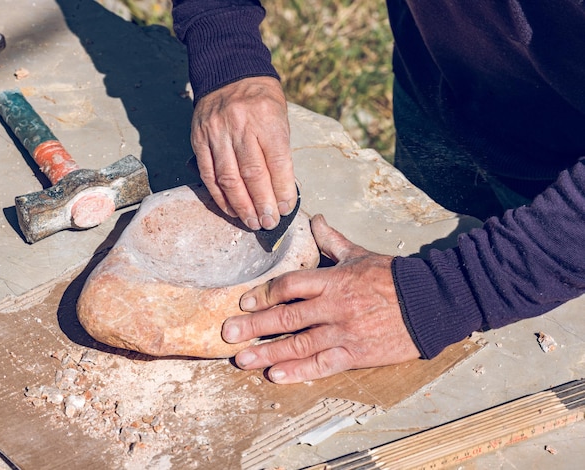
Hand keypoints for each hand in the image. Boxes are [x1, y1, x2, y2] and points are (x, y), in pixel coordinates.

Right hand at [191, 76, 296, 229]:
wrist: (228, 71)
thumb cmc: (261, 99)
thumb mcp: (279, 117)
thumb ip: (279, 151)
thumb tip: (282, 191)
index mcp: (266, 118)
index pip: (277, 162)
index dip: (282, 190)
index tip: (285, 208)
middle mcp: (240, 125)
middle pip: (252, 173)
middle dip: (262, 203)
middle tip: (269, 223)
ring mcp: (217, 132)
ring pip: (228, 177)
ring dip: (241, 205)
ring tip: (251, 222)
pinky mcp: (199, 139)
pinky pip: (209, 173)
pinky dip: (219, 195)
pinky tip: (231, 209)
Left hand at [221, 214, 420, 382]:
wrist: (430, 303)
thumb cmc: (393, 277)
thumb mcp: (360, 254)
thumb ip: (332, 240)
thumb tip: (315, 219)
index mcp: (333, 279)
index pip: (288, 286)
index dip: (263, 294)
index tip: (244, 303)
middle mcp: (333, 306)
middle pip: (285, 317)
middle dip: (253, 326)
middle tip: (228, 333)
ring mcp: (343, 332)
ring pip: (298, 344)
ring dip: (267, 353)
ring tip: (242, 360)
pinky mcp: (356, 353)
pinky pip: (322, 365)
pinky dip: (298, 371)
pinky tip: (275, 375)